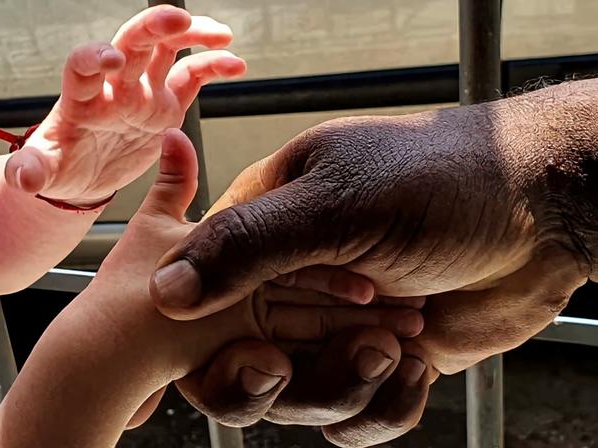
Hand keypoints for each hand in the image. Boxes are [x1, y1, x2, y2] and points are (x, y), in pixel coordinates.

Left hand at [2, 5, 245, 203]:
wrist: (82, 175)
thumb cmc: (59, 167)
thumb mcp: (42, 171)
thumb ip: (32, 171)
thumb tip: (22, 178)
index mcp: (81, 97)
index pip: (84, 64)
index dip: (96, 56)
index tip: (112, 61)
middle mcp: (114, 86)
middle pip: (132, 42)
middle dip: (153, 26)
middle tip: (178, 20)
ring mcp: (142, 91)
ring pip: (167, 49)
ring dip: (192, 35)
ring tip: (222, 35)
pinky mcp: (165, 104)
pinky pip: (191, 76)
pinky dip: (213, 66)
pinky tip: (236, 64)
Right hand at [149, 83, 597, 444]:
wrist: (541, 212)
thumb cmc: (440, 181)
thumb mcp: (337, 201)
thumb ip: (247, 246)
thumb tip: (164, 291)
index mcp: (261, 231)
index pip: (196, 298)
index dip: (204, 341)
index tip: (248, 353)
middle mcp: (288, 287)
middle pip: (235, 367)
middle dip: (270, 382)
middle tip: (288, 365)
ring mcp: (331, 330)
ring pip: (296, 402)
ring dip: (342, 388)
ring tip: (394, 345)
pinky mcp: (377, 365)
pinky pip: (352, 418)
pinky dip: (382, 406)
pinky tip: (416, 366)